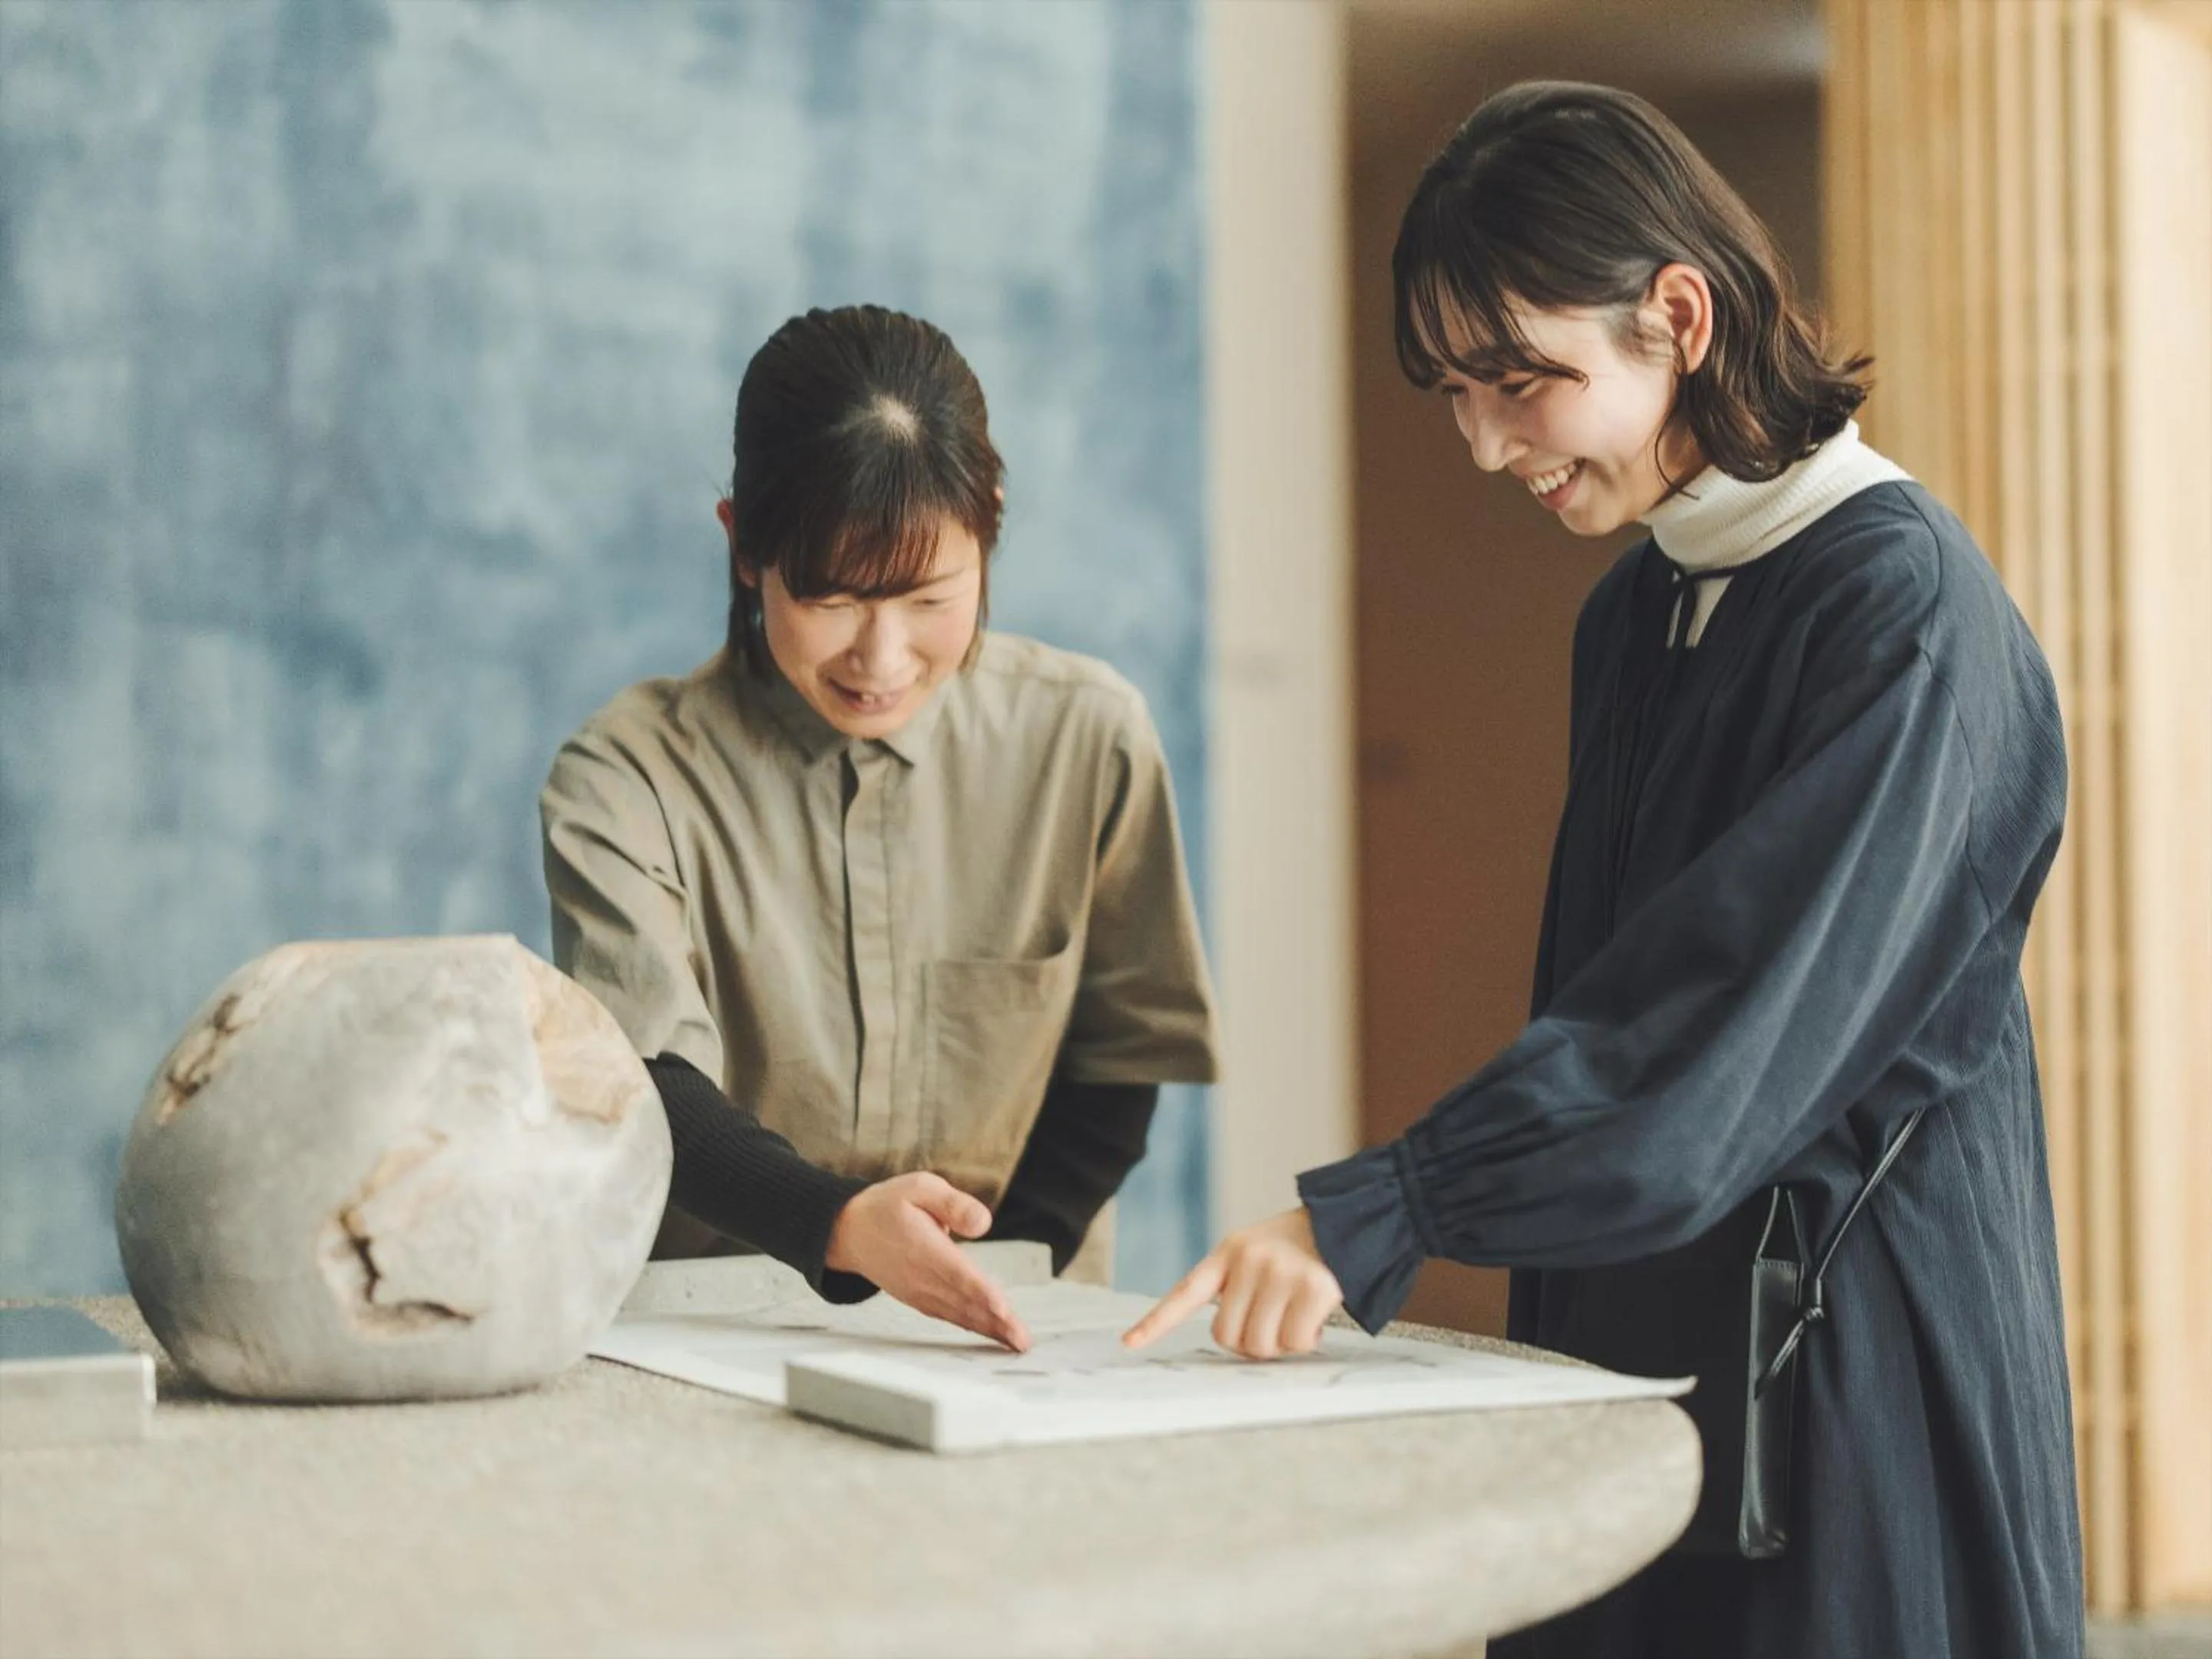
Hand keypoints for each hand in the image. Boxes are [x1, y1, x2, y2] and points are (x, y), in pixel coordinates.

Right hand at [825, 1172, 1031, 1351]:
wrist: (849, 1232)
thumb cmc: (887, 1207)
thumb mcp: (919, 1187)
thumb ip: (952, 1203)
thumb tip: (983, 1223)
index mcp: (923, 1247)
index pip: (956, 1273)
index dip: (980, 1291)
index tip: (1003, 1308)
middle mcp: (921, 1276)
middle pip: (964, 1301)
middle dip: (995, 1321)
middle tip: (1022, 1340)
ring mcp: (919, 1292)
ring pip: (959, 1314)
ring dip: (988, 1329)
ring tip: (1015, 1342)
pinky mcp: (919, 1299)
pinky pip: (948, 1316)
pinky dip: (971, 1327)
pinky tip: (991, 1333)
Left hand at [1121, 1207, 1342, 1358]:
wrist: (1347, 1223)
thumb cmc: (1297, 1252)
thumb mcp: (1256, 1254)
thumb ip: (1237, 1289)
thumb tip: (1236, 1342)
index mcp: (1228, 1253)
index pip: (1184, 1293)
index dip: (1155, 1323)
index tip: (1129, 1343)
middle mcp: (1249, 1260)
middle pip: (1227, 1337)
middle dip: (1250, 1342)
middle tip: (1272, 1325)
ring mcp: (1280, 1272)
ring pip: (1261, 1345)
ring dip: (1280, 1344)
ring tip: (1295, 1317)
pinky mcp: (1313, 1287)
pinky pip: (1296, 1342)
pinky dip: (1306, 1340)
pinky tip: (1316, 1319)